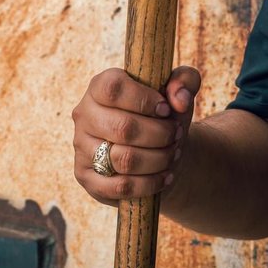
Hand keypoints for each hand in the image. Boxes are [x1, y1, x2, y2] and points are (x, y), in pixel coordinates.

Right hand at [72, 66, 201, 205]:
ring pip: (123, 159)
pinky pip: (120, 186)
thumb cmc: (165, 112)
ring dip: (158, 158)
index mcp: (100, 86)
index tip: (167, 109)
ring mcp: (81, 148)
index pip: (114, 89)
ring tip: (174, 152)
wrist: (158, 146)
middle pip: (123, 127)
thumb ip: (186, 81)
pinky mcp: (87, 178)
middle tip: (176, 134)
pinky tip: (166, 175)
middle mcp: (84, 115)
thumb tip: (180, 101)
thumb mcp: (180, 89)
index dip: (145, 100)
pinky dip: (150, 183)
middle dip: (160, 134)